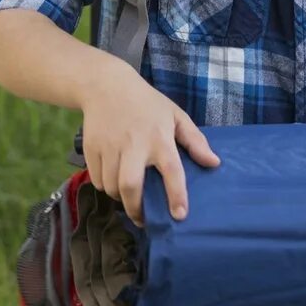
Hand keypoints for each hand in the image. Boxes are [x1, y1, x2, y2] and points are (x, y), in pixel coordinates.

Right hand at [79, 57, 218, 219]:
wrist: (106, 86)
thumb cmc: (147, 103)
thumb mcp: (176, 115)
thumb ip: (195, 140)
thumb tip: (214, 163)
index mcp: (159, 138)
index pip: (171, 170)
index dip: (176, 195)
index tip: (179, 215)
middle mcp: (134, 144)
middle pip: (130, 185)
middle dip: (135, 208)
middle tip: (142, 219)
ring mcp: (110, 146)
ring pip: (111, 186)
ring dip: (120, 198)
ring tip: (128, 198)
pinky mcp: (91, 148)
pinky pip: (96, 179)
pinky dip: (104, 186)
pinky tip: (112, 182)